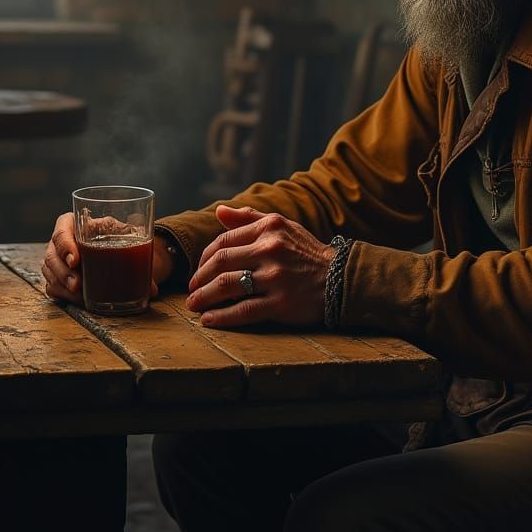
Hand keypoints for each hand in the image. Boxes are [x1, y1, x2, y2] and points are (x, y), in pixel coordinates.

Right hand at [43, 211, 161, 304]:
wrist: (121, 249)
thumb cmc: (119, 237)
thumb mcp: (126, 235)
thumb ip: (138, 255)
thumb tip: (151, 287)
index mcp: (75, 223)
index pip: (62, 229)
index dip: (65, 245)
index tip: (75, 260)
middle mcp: (61, 241)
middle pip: (52, 255)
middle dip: (64, 273)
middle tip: (78, 284)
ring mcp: (56, 260)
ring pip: (50, 273)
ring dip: (63, 286)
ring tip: (79, 294)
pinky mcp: (57, 277)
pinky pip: (53, 288)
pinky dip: (65, 295)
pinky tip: (77, 299)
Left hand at [187, 205, 333, 327]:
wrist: (339, 279)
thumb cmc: (307, 253)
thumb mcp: (284, 227)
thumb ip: (250, 218)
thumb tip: (219, 211)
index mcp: (270, 228)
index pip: (224, 241)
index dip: (204, 257)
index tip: (199, 270)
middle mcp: (271, 249)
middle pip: (220, 262)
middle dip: (199, 279)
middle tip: (191, 290)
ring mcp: (276, 277)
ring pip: (226, 286)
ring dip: (204, 298)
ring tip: (194, 306)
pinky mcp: (281, 303)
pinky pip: (243, 310)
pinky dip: (221, 317)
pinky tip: (209, 320)